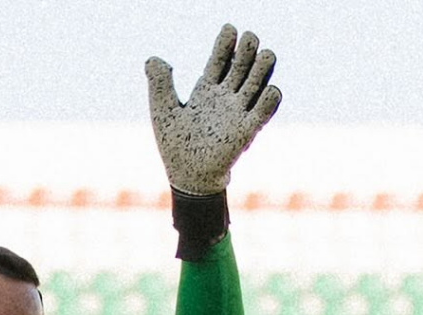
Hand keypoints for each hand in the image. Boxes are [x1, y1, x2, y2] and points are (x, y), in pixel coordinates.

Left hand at [146, 24, 281, 194]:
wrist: (189, 178)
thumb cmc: (175, 147)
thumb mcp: (163, 112)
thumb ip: (160, 84)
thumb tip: (153, 58)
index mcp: (206, 90)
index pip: (220, 59)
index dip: (226, 43)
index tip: (230, 29)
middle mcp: (225, 98)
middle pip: (242, 65)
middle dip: (248, 49)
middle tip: (249, 38)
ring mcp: (238, 112)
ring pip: (258, 81)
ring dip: (263, 67)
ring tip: (264, 54)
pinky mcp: (248, 130)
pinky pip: (264, 109)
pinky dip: (270, 98)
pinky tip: (267, 89)